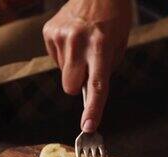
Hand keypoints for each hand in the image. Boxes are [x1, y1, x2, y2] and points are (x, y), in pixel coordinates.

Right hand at [42, 0, 131, 131]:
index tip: (88, 126)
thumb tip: (88, 91)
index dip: (92, 108)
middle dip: (78, 84)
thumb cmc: (113, 18)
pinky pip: (55, 58)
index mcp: (100, 45)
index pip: (96, 84)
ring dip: (72, 65)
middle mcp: (78, 41)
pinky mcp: (49, 32)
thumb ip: (105, 69)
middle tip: (88, 66)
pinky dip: (64, 53)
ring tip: (82, 43)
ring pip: (63, 72)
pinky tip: (72, 37)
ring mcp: (60, 36)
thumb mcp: (119, 44)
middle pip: (70, 86)